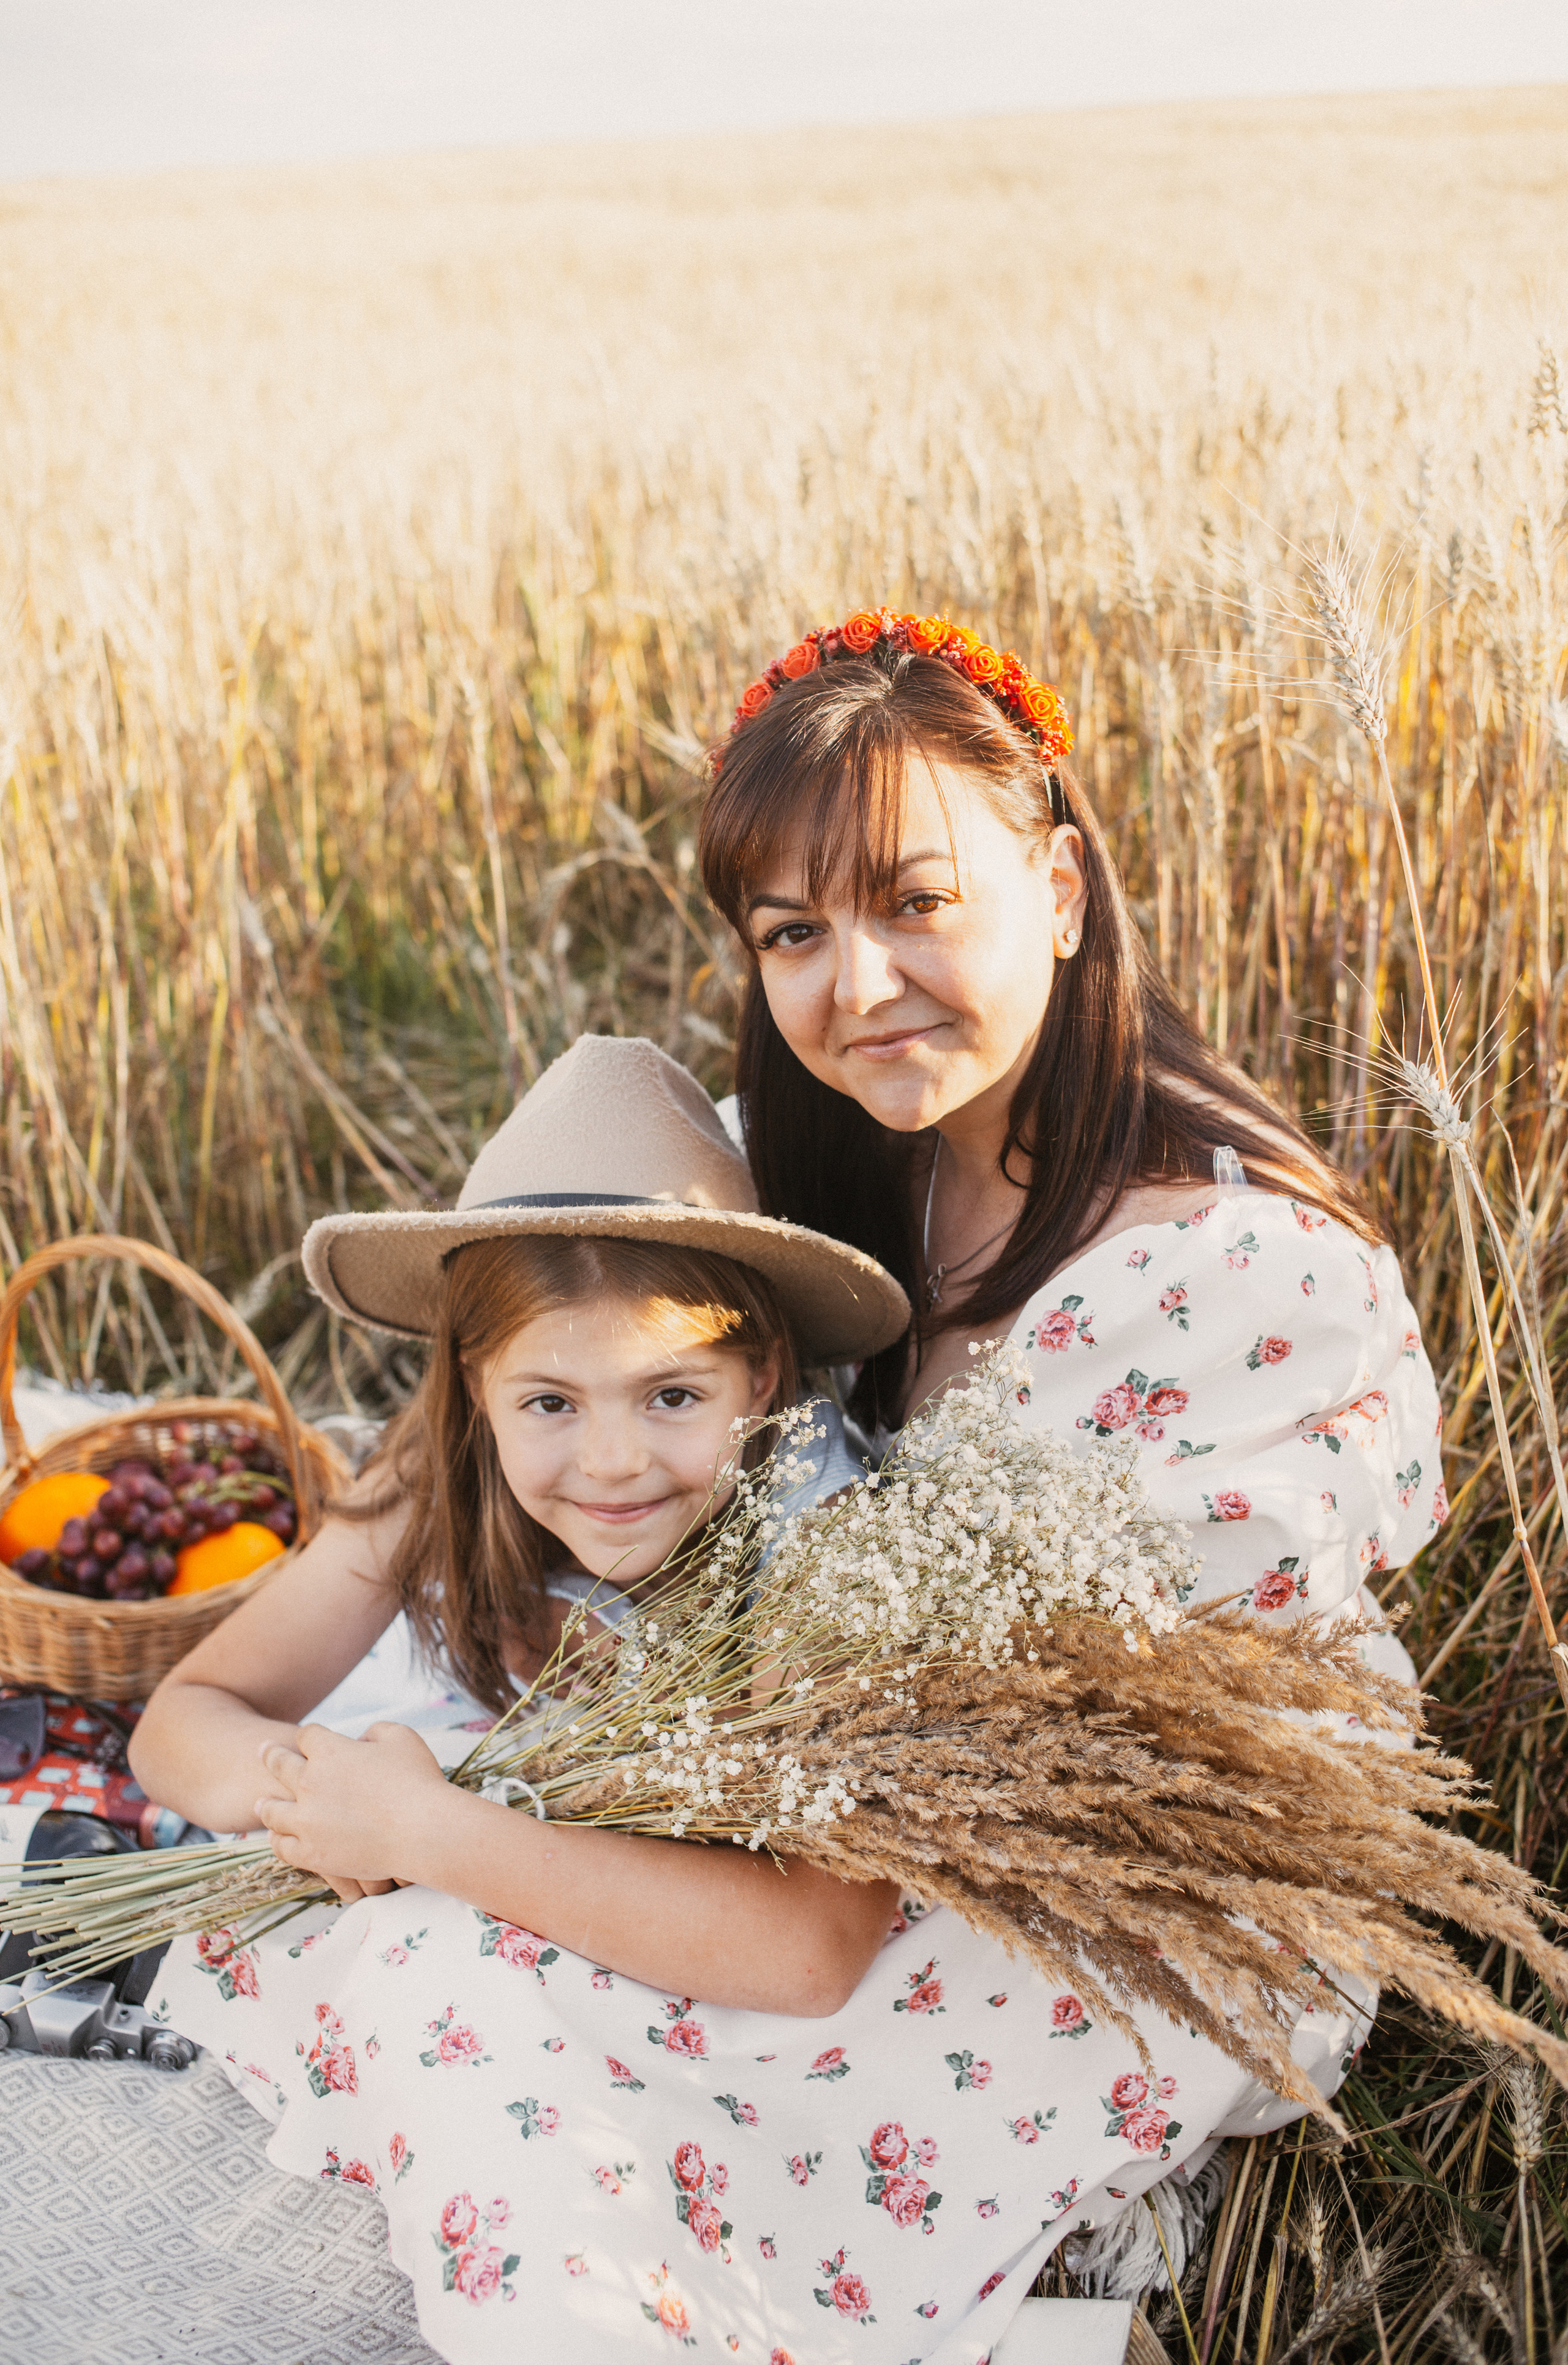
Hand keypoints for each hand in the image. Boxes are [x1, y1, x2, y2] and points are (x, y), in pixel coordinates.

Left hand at [255, 1721, 449, 1902]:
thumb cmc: (417, 1780)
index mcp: (328, 1751)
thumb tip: (361, 1741)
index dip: (309, 1736)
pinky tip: (278, 1837)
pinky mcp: (311, 1853)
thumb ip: (374, 1731)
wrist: (421, 1831)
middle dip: (271, 1755)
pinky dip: (277, 1839)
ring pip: (272, 1810)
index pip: (307, 1736)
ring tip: (262, 1803)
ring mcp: (306, 1821)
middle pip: (279, 1765)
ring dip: (266, 1804)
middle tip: (264, 1751)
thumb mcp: (400, 1737)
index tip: (309, 1738)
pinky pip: (282, 1846)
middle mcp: (308, 1782)